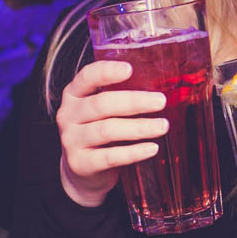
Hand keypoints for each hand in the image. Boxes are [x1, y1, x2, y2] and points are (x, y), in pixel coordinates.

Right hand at [56, 60, 168, 206]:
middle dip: (134, 102)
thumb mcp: (105, 108)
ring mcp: (71, 140)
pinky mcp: (80, 163)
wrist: (82, 168)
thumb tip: (168, 84)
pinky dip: (133, 152)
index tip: (129, 69)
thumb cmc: (101, 126)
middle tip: (161, 101)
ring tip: (163, 126)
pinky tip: (152, 148)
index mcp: (75, 94)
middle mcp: (68, 115)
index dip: (106, 72)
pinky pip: (109, 157)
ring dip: (139, 127)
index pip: (86, 77)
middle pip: (101, 104)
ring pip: (107, 130)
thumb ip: (124, 93)